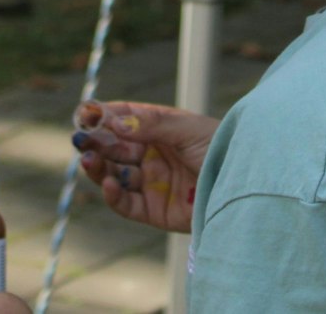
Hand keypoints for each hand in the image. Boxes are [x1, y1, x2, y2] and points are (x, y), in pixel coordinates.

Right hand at [71, 100, 217, 233]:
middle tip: (80, 140)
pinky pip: (127, 204)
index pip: (125, 119)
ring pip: (115, 175)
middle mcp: (153, 155)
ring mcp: (153, 183)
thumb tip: (114, 121)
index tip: (83, 113)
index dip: (104, 116)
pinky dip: (113, 195)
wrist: (245, 186)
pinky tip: (108, 183)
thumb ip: (152, 125)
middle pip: (115, 149)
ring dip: (98, 168)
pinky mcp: (155, 211)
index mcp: (161, 129)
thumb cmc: (222, 148)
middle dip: (96, 143)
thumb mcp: (188, 129)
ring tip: (88, 160)